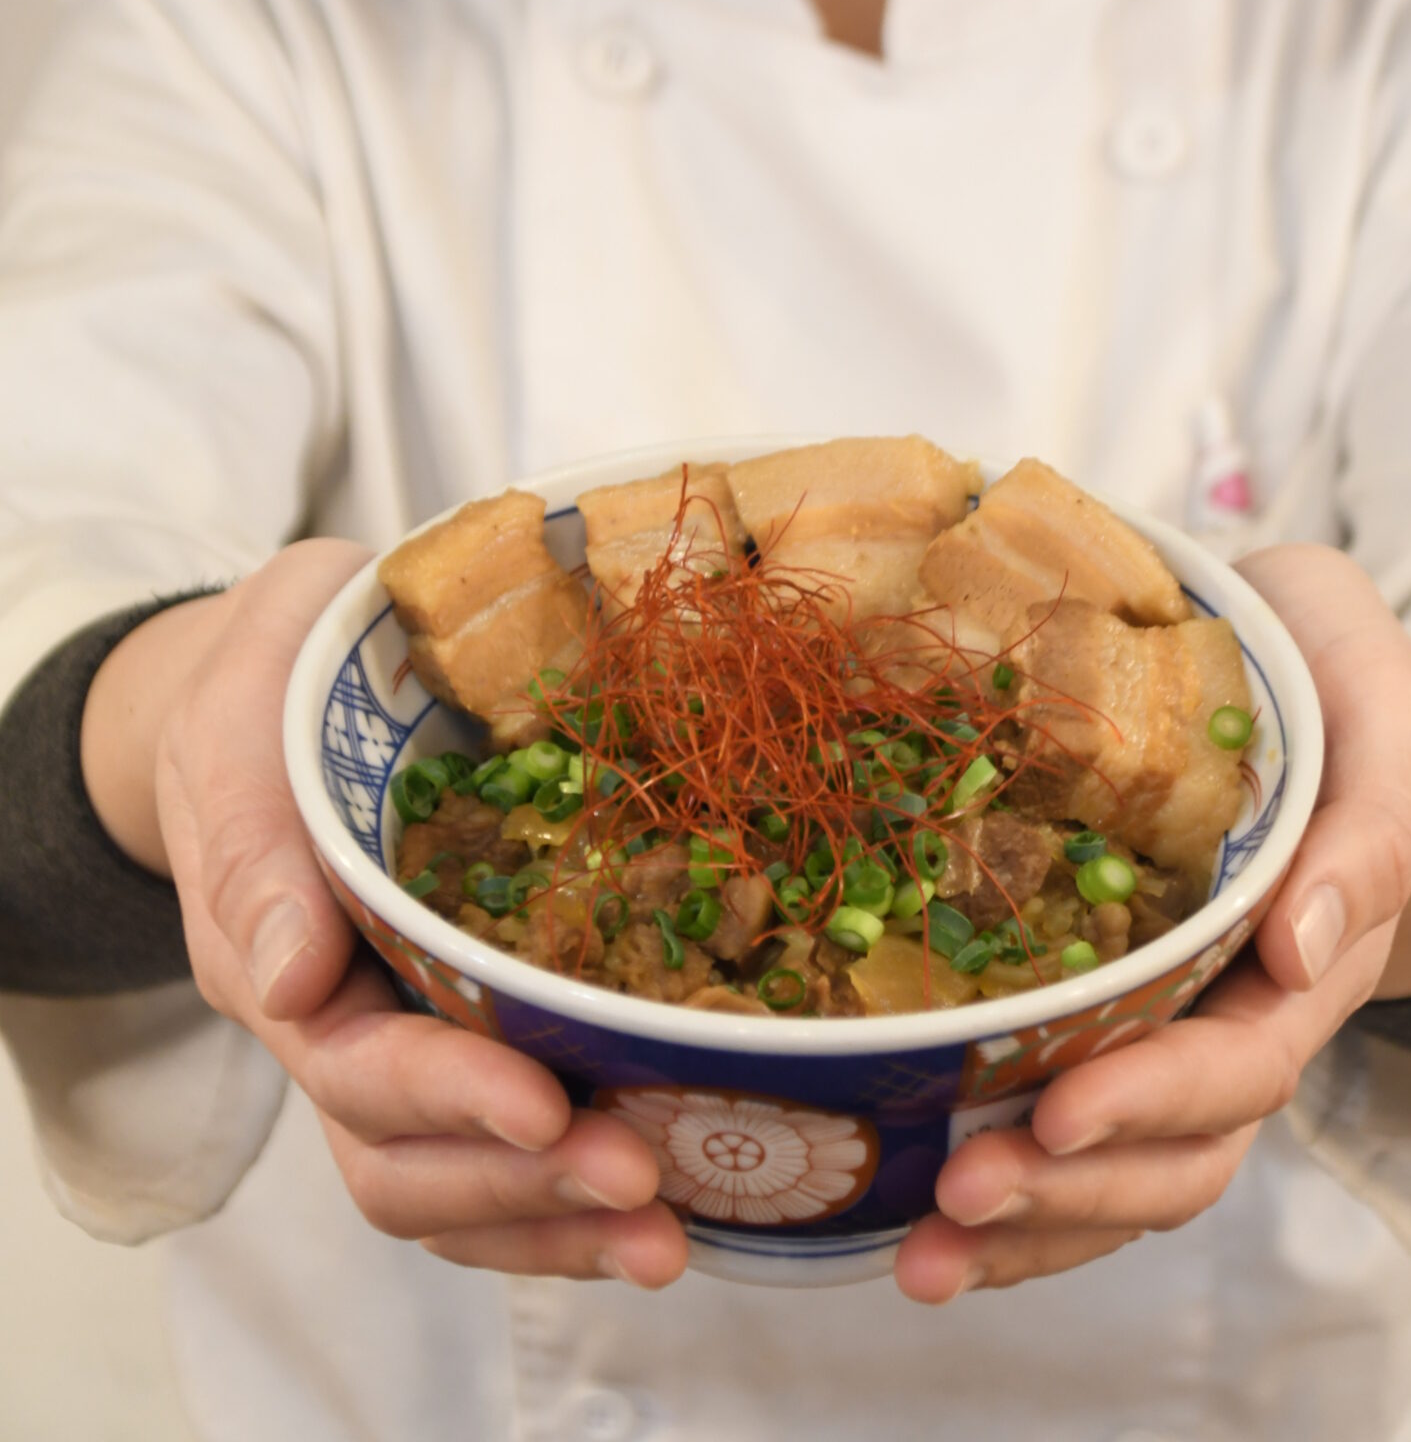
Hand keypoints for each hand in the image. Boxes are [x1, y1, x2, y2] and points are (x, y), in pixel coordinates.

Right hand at [90, 541, 686, 1285]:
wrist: (273, 675)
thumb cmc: (261, 687)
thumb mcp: (238, 728)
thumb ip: (254, 845)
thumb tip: (287, 988)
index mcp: (274, 958)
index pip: (355, 1069)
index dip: (453, 1098)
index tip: (547, 1106)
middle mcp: (336, 1024)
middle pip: (406, 1164)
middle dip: (523, 1187)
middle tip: (644, 1184)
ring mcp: (402, 1035)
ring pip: (457, 1185)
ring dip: (559, 1224)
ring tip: (668, 1238)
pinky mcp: (469, 1023)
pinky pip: (509, 1143)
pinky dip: (573, 1194)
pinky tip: (670, 1200)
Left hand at [895, 543, 1410, 1300]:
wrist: (1312, 660)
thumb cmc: (1340, 674)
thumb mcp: (1379, 706)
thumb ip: (1372, 818)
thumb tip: (1305, 946)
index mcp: (1316, 950)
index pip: (1242, 1060)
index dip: (1154, 1097)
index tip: (1058, 1111)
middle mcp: (1248, 1011)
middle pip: (1179, 1152)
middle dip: (1072, 1189)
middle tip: (959, 1191)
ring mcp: (1178, 1022)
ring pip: (1122, 1170)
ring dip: (1030, 1226)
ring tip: (924, 1256)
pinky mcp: (1108, 1009)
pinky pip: (1068, 1126)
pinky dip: (1008, 1189)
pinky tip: (909, 1217)